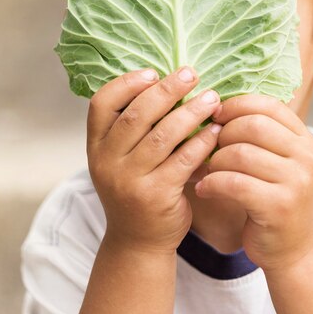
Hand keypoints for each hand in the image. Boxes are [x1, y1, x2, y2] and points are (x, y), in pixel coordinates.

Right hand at [86, 66, 221, 254]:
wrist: (137, 241)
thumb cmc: (135, 186)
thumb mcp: (120, 157)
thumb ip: (133, 125)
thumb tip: (167, 80)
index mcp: (96, 145)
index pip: (101, 103)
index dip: (126, 83)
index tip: (153, 72)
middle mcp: (107, 161)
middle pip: (137, 114)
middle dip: (167, 89)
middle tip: (191, 74)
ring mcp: (129, 180)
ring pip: (163, 135)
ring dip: (191, 111)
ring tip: (211, 98)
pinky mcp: (155, 196)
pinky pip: (183, 159)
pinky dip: (202, 140)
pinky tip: (216, 129)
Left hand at [194, 94, 312, 271]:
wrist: (296, 250)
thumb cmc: (276, 199)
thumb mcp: (278, 161)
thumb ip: (259, 134)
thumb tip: (216, 104)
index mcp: (303, 139)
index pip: (269, 105)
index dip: (237, 105)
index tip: (216, 114)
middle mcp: (305, 156)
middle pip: (253, 125)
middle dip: (224, 133)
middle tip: (210, 146)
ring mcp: (295, 181)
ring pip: (240, 153)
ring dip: (215, 160)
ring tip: (207, 170)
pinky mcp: (278, 206)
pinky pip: (234, 183)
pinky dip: (212, 183)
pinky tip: (204, 188)